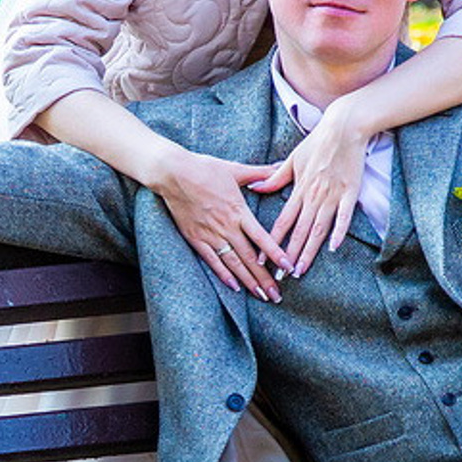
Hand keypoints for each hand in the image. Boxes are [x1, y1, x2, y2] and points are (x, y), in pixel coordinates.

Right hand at [152, 147, 290, 299]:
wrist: (173, 173)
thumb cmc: (204, 168)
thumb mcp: (235, 169)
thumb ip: (260, 172)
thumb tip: (280, 165)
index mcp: (238, 211)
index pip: (261, 238)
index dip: (276, 254)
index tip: (288, 267)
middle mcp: (226, 226)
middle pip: (249, 258)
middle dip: (264, 278)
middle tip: (277, 296)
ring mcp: (210, 235)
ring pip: (233, 263)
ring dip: (248, 281)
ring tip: (261, 296)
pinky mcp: (195, 238)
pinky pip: (211, 260)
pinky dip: (223, 275)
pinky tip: (234, 287)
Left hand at [250, 103, 371, 275]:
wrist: (344, 127)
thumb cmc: (318, 143)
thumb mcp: (292, 159)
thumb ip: (275, 178)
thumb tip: (255, 188)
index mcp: (298, 189)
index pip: (282, 221)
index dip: (272, 242)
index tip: (262, 259)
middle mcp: (313, 196)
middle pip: (298, 231)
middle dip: (288, 256)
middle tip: (280, 276)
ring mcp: (332, 195)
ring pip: (317, 229)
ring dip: (308, 251)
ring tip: (301, 270)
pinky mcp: (350, 193)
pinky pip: (344, 217)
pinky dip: (339, 232)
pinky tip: (333, 248)